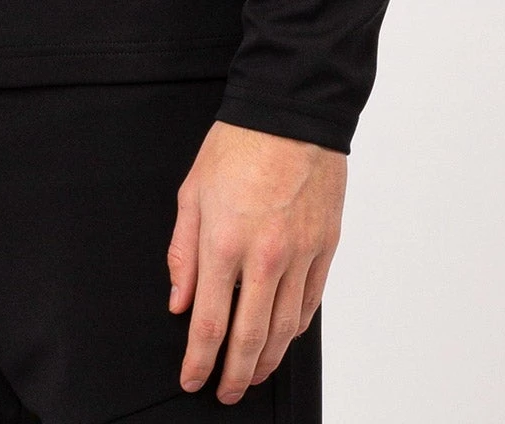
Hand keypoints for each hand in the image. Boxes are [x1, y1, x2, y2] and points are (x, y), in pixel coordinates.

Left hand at [167, 119, 344, 403]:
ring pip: (285, 329)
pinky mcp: (325, 247)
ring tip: (252, 374)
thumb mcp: (192, 192)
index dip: (199, 362)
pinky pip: (310, 302)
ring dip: (267, 360)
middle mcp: (265, 256)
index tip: (192, 379)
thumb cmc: (239, 145)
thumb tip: (179, 301)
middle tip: (225, 393)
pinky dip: (295, 329)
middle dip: (234, 375)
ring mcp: (300, 254)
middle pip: (251, 338)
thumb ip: (183, 253)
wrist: (291, 111)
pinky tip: (283, 338)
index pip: (210, 323)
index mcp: (224, 242)